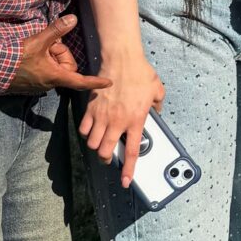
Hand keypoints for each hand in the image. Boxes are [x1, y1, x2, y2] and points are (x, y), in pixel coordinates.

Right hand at [6, 16, 110, 96]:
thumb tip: (73, 19)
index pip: (81, 81)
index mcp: (56, 76)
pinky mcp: (30, 84)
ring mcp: (40, 85)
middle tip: (47, 45)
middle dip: (60, 53)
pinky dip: (42, 61)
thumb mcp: (38, 41)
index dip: (95, 82)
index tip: (108, 83)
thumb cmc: (16, 58)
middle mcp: (50, 84)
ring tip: (36, 49)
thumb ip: (56, 30)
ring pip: (54, 67)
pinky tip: (31, 55)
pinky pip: (44, 70)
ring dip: (50, 56)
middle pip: (67, 67)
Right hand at [79, 54, 165, 186]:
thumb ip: (158, 104)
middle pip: (105, 151)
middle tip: (108, 156)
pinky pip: (83, 128)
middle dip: (106, 159)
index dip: (128, 170)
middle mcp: (117, 122)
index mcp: (136, 120)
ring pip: (92, 143)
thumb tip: (157, 110)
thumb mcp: (157, 90)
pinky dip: (85, 133)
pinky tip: (90, 130)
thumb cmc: (141, 72)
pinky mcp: (91, 107)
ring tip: (99, 144)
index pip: (130, 152)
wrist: (122, 58)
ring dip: (95, 147)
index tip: (125, 181)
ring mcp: (102, 116)